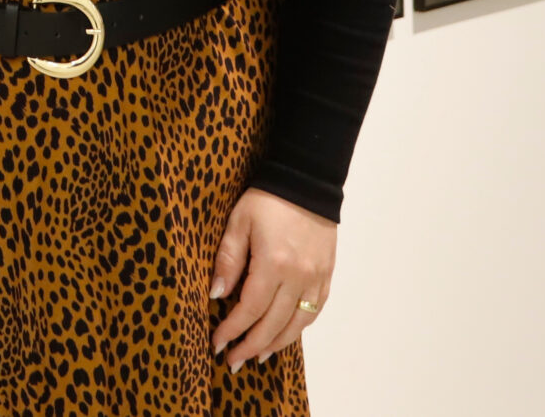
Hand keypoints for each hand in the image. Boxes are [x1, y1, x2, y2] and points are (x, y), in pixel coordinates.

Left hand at [209, 188, 335, 370]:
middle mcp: (298, 276)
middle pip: (274, 323)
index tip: (217, 343)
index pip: (250, 308)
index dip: (233, 330)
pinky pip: (314, 310)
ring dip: (277, 343)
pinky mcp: (327, 275)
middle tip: (233, 362)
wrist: (306, 181)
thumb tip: (217, 295)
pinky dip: (299, 327)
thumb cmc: (266, 199)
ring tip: (258, 356)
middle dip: (251, 346)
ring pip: (297, 323)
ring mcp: (316, 278)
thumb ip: (228, 260)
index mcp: (273, 263)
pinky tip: (285, 334)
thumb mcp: (238, 223)